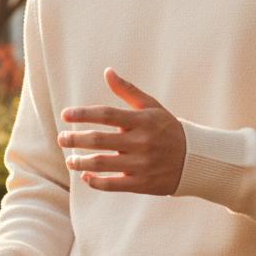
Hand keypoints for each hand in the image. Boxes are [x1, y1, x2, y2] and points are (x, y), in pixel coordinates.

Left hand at [57, 67, 185, 195]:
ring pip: (102, 164)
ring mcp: (141, 164)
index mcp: (141, 120)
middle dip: (75, 139)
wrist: (195, 159)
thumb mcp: (151, 106)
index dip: (83, 114)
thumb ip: (127, 91)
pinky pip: (113, 184)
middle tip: (61, 138)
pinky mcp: (142, 183)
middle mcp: (141, 142)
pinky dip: (95, 181)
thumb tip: (108, 71)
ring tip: (69, 160)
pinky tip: (85, 176)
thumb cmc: (167, 128)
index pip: (105, 115)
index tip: (65, 115)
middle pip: (99, 140)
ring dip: (81, 162)